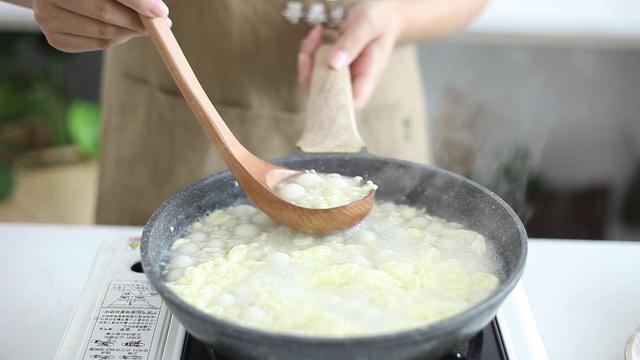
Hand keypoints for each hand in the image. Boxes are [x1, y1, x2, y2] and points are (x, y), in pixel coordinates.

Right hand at [32, 0, 170, 51]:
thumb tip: (156, 8)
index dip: (137, 2)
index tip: (160, 11)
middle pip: (105, 14)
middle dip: (138, 21)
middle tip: (159, 23)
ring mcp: (49, 20)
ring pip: (104, 34)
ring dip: (130, 32)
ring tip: (141, 25)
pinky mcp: (55, 40)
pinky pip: (97, 45)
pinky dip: (116, 39)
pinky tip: (122, 30)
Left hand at [298, 1, 401, 108]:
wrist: (381, 14)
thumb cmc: (381, 20)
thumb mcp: (369, 25)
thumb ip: (353, 42)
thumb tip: (334, 63)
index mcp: (368, 76)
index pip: (352, 103)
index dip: (333, 103)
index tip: (318, 83)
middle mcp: (353, 79)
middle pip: (327, 93)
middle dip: (310, 75)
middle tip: (307, 53)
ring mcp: (341, 72)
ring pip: (315, 78)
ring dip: (308, 58)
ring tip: (315, 35)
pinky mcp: (331, 64)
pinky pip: (313, 64)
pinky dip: (310, 48)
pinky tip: (318, 31)